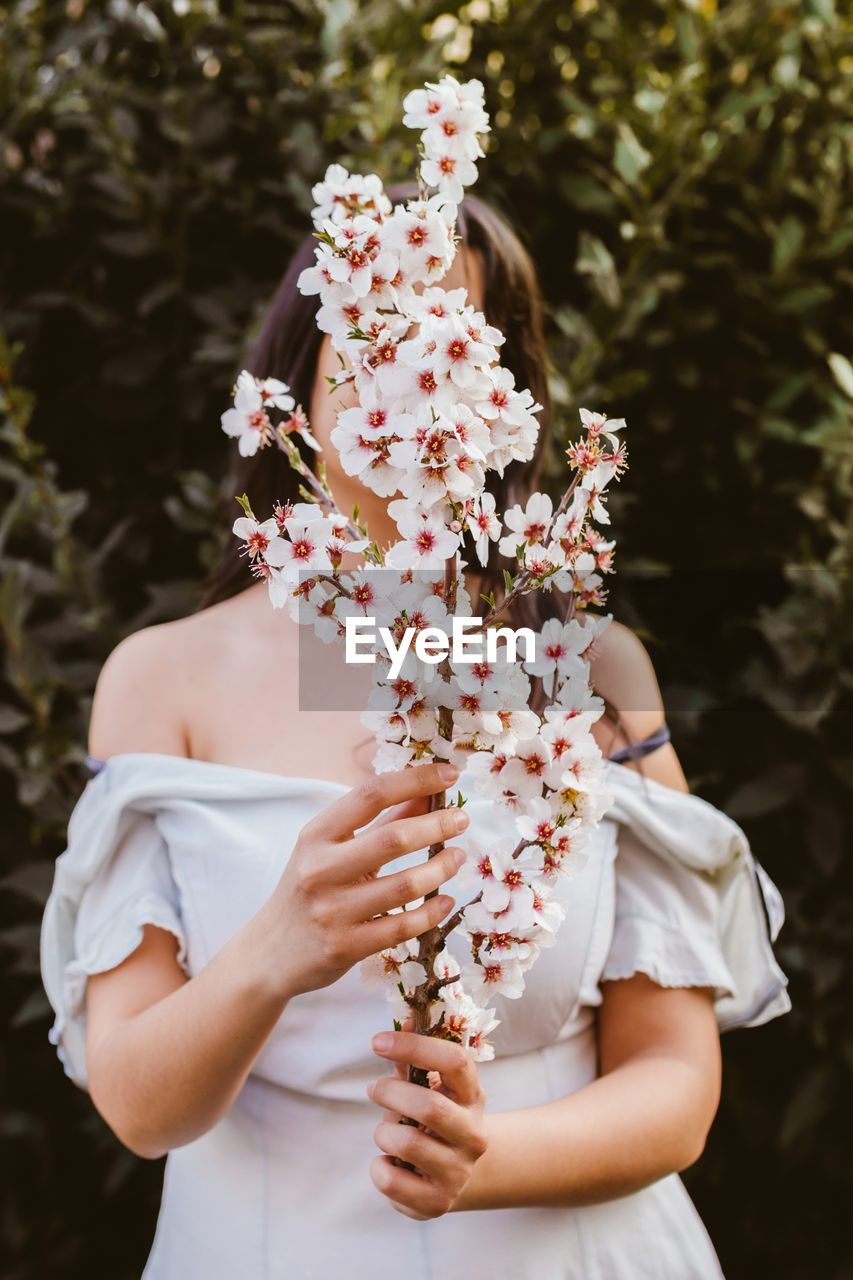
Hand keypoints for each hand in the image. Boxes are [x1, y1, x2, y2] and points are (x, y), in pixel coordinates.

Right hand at [253, 762, 467, 999]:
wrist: (270, 952)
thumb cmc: (309, 889)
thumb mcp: (332, 849)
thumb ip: (380, 822)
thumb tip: (427, 793)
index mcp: (317, 835)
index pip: (371, 794)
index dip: (415, 780)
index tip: (449, 773)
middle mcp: (320, 869)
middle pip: (393, 839)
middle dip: (437, 825)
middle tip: (462, 819)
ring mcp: (332, 911)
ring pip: (404, 885)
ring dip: (441, 868)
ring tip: (458, 857)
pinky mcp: (345, 947)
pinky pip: (402, 927)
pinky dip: (432, 911)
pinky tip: (445, 900)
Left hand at [366, 1023, 487, 1219]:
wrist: (460, 1177)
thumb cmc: (436, 1122)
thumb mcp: (431, 1090)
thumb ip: (414, 1060)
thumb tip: (404, 1018)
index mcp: (472, 1097)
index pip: (454, 1062)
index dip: (414, 1046)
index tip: (377, 1041)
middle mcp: (473, 1134)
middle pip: (429, 1106)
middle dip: (391, 1093)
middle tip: (373, 1088)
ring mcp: (458, 1171)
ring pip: (408, 1143)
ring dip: (383, 1133)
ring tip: (385, 1133)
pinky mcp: (438, 1202)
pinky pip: (392, 1181)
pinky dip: (378, 1168)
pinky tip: (386, 1163)